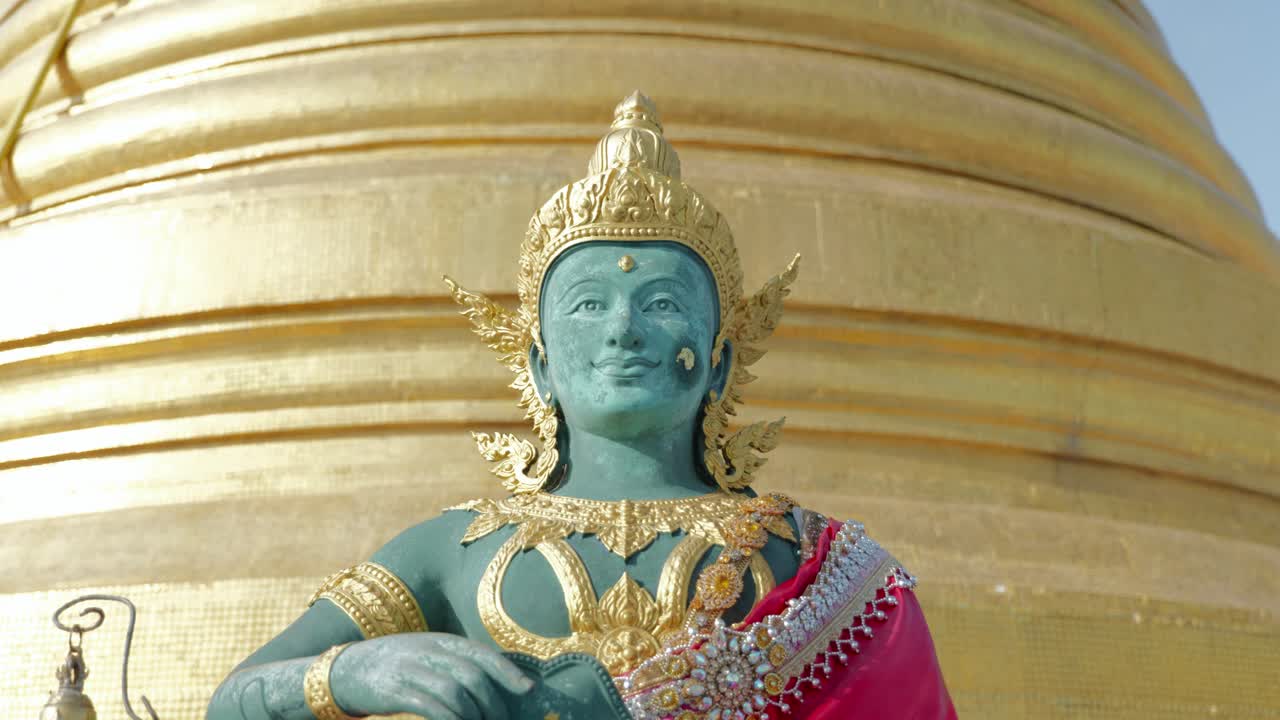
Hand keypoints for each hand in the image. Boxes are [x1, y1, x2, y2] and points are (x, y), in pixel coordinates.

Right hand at [329, 632, 533, 718]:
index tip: (528, 689)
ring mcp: (410, 669)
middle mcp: (428, 651)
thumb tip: (496, 684)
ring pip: (454, 692)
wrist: (348, 668)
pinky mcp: (393, 691)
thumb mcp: (427, 654)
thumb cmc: (398, 664)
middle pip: (472, 675)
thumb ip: (456, 663)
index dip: (508, 671)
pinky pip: (429, 706)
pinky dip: (448, 719)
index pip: (481, 653)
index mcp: (441, 640)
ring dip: (473, 715)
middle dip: (493, 703)